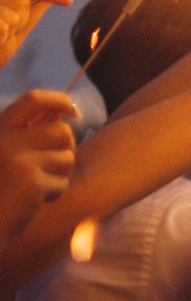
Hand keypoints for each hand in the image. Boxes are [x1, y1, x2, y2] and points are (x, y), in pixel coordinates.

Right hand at [0, 0, 69, 70]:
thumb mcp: (16, 32)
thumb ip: (30, 15)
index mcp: (1, 1)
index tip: (68, 1)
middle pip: (21, 0)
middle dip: (21, 18)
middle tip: (5, 33)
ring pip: (12, 15)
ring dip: (8, 30)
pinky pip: (2, 27)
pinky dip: (0, 36)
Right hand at [0, 89, 78, 217]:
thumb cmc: (1, 188)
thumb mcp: (9, 153)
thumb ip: (31, 134)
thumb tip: (64, 113)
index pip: (34, 100)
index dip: (60, 101)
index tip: (74, 111)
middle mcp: (4, 140)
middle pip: (62, 131)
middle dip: (66, 150)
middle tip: (53, 167)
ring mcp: (17, 159)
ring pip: (67, 157)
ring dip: (61, 174)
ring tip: (37, 185)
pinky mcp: (30, 181)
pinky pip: (63, 182)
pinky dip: (55, 193)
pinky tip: (34, 200)